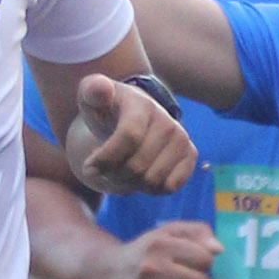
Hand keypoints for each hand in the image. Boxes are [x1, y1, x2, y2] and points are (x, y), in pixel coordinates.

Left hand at [69, 75, 192, 197]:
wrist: (130, 114)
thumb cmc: (106, 110)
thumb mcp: (91, 98)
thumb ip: (91, 91)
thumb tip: (101, 88)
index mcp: (143, 105)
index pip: (129, 137)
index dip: (105, 159)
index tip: (89, 166)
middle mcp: (167, 121)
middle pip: (137, 166)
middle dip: (114, 174)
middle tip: (105, 168)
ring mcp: (181, 138)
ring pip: (153, 180)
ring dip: (131, 184)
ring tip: (121, 170)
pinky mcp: (190, 154)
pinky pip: (170, 186)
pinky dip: (151, 189)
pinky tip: (140, 175)